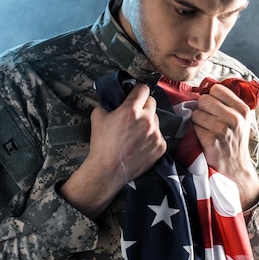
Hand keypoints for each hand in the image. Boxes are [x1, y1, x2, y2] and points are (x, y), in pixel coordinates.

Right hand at [59, 84, 165, 217]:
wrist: (108, 170)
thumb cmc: (102, 145)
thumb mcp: (97, 118)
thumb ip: (106, 105)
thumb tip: (111, 103)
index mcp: (131, 110)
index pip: (143, 89)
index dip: (138, 91)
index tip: (135, 95)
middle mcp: (146, 120)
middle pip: (152, 102)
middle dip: (144, 105)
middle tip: (135, 114)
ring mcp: (155, 134)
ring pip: (156, 120)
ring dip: (148, 122)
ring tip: (137, 132)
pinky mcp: (160, 147)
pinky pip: (159, 136)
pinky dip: (151, 138)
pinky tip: (141, 144)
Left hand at [191, 84, 258, 209]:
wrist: (235, 168)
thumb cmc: (234, 140)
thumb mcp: (240, 119)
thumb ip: (228, 101)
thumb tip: (206, 84)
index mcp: (243, 109)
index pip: (216, 89)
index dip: (210, 97)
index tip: (212, 108)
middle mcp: (235, 118)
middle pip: (204, 100)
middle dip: (202, 109)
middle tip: (208, 121)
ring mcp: (223, 129)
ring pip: (196, 113)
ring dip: (197, 122)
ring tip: (206, 131)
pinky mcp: (211, 140)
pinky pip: (193, 127)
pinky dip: (194, 133)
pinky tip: (203, 139)